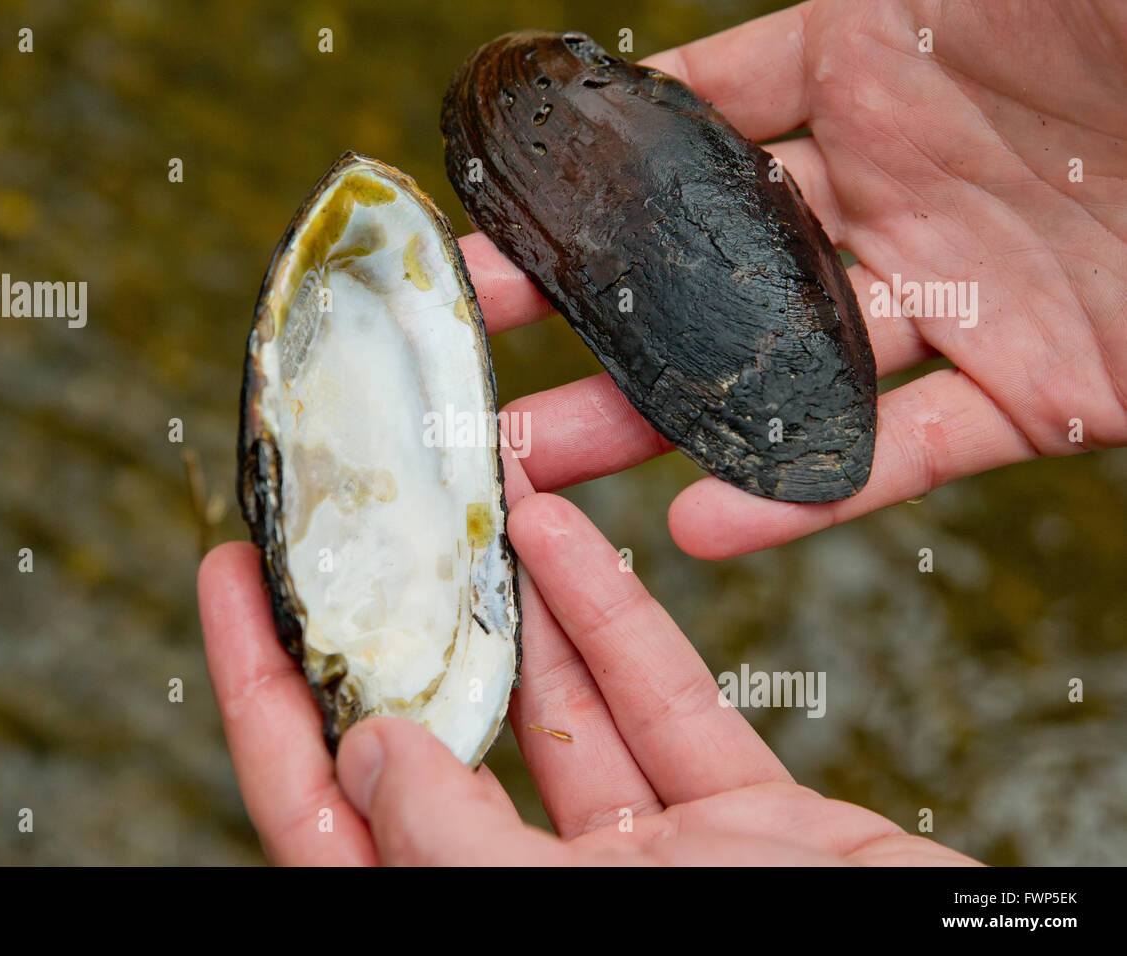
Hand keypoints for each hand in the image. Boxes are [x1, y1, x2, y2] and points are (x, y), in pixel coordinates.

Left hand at [198, 448, 977, 864]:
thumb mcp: (570, 920)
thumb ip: (454, 849)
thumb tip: (364, 758)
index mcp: (467, 924)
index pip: (320, 813)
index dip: (262, 696)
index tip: (232, 579)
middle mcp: (541, 893)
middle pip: (433, 742)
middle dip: (393, 627)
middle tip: (348, 518)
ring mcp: (645, 862)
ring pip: (556, 709)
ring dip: (513, 601)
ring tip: (468, 497)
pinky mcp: (743, 827)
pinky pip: (662, 708)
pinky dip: (618, 624)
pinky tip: (568, 542)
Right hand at [460, 0, 1126, 558]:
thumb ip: (863, 1)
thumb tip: (660, 38)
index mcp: (875, 62)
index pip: (691, 125)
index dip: (584, 183)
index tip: (486, 234)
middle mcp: (894, 187)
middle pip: (705, 270)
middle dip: (585, 321)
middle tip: (476, 373)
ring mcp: (957, 296)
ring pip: (776, 375)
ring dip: (654, 425)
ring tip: (542, 469)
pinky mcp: (1037, 391)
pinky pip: (901, 455)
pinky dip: (805, 495)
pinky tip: (705, 529)